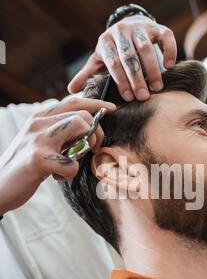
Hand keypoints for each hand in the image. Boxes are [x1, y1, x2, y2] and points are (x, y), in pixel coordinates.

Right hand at [0, 98, 115, 215]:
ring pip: (80, 127)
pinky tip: (55, 177)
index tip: (110, 110)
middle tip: (92, 149)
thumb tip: (87, 126)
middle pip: (83, 115)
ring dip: (85, 148)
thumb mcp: (39, 141)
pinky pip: (71, 165)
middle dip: (96, 133)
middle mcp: (38, 123)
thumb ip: (58, 131)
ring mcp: (38, 140)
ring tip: (73, 160)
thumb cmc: (24, 165)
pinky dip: (68, 174)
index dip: (95, 104)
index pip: (73, 101)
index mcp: (39, 117)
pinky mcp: (39, 159)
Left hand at [68, 15, 176, 101]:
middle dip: (136, 78)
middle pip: (129, 57)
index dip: (121, 81)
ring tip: (157, 87)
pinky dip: (169, 50)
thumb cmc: (113, 49)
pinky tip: (169, 66)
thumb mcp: (99, 60)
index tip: (128, 98)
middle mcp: (121, 31)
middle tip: (144, 97)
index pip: (113, 63)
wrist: (128, 25)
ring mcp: (139, 28)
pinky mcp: (156, 27)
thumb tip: (71, 90)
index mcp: (105, 41)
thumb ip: (87, 74)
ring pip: (146, 48)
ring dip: (152, 69)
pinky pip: (165, 36)